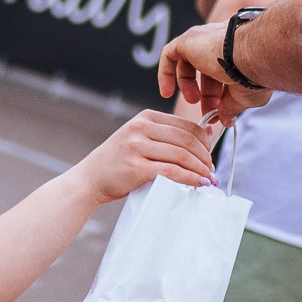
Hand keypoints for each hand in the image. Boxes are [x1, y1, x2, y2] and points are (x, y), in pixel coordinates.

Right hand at [66, 109, 217, 203]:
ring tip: (208, 179)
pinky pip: (171, 171)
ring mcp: (136, 146)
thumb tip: (208, 135)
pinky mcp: (135, 167)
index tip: (211, 154)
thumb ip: (166, 137)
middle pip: (186, 139)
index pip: (185, 125)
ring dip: (200, 169)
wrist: (89, 179)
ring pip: (181, 155)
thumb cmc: (119, 163)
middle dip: (205, 156)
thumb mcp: (139, 139)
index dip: (205, 140)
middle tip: (211, 170)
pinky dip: (189, 178)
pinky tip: (197, 183)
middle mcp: (140, 127)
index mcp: (145, 117)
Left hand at [159, 20, 271, 122]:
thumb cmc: (254, 75)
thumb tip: (225, 120)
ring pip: (189, 63)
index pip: (224, 73)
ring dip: (188, 87)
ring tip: (193, 102)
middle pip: (207, 70)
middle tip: (209, 113)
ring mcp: (204, 40)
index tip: (220, 113)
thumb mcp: (245, 97)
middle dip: (207, 96)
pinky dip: (166, 73)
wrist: (252, 56)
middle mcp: (221, 42)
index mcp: (238, 52)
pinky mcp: (187, 40)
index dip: (220, 96)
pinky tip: (166, 93)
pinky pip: (169, 55)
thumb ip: (231, 107)